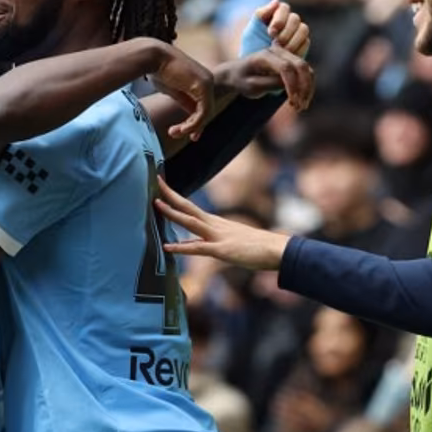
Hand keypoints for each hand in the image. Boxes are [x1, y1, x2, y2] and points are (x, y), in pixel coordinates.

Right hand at [149, 44, 215, 141]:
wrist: (153, 57)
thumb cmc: (158, 70)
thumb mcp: (173, 90)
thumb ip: (184, 101)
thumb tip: (190, 116)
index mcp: (200, 81)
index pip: (203, 107)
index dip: (195, 123)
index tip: (187, 134)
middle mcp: (207, 81)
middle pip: (206, 111)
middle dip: (193, 127)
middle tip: (175, 134)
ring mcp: (207, 82)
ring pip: (206, 114)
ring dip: (191, 127)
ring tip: (174, 132)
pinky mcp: (203, 86)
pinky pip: (203, 112)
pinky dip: (194, 123)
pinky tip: (182, 128)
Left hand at [154, 178, 288, 269]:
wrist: (276, 249)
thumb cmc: (256, 247)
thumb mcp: (230, 242)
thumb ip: (210, 243)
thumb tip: (194, 245)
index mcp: (215, 223)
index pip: (190, 207)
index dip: (175, 197)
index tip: (161, 186)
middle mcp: (214, 225)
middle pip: (188, 207)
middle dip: (170, 195)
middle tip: (155, 180)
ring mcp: (218, 236)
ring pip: (190, 222)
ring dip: (172, 213)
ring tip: (155, 204)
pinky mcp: (222, 250)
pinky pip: (198, 248)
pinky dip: (182, 247)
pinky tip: (167, 246)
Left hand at [221, 45, 314, 110]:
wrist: (237, 73)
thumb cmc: (241, 80)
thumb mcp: (251, 86)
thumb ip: (270, 84)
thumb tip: (290, 86)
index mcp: (265, 55)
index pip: (285, 67)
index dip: (292, 85)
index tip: (292, 102)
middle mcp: (278, 51)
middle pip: (301, 65)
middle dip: (304, 87)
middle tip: (299, 107)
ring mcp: (286, 54)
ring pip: (306, 69)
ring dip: (307, 89)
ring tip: (301, 107)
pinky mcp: (290, 61)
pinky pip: (305, 72)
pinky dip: (306, 87)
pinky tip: (301, 101)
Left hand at [256, 0, 310, 56]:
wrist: (257, 69)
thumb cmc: (252, 48)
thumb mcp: (251, 31)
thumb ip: (260, 15)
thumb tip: (276, 1)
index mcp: (276, 14)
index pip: (283, 8)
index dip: (279, 19)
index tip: (271, 33)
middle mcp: (288, 21)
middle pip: (295, 18)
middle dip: (286, 32)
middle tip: (276, 44)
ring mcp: (297, 32)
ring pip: (303, 29)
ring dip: (293, 40)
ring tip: (281, 51)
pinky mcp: (303, 44)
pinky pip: (306, 42)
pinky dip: (297, 49)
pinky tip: (287, 57)